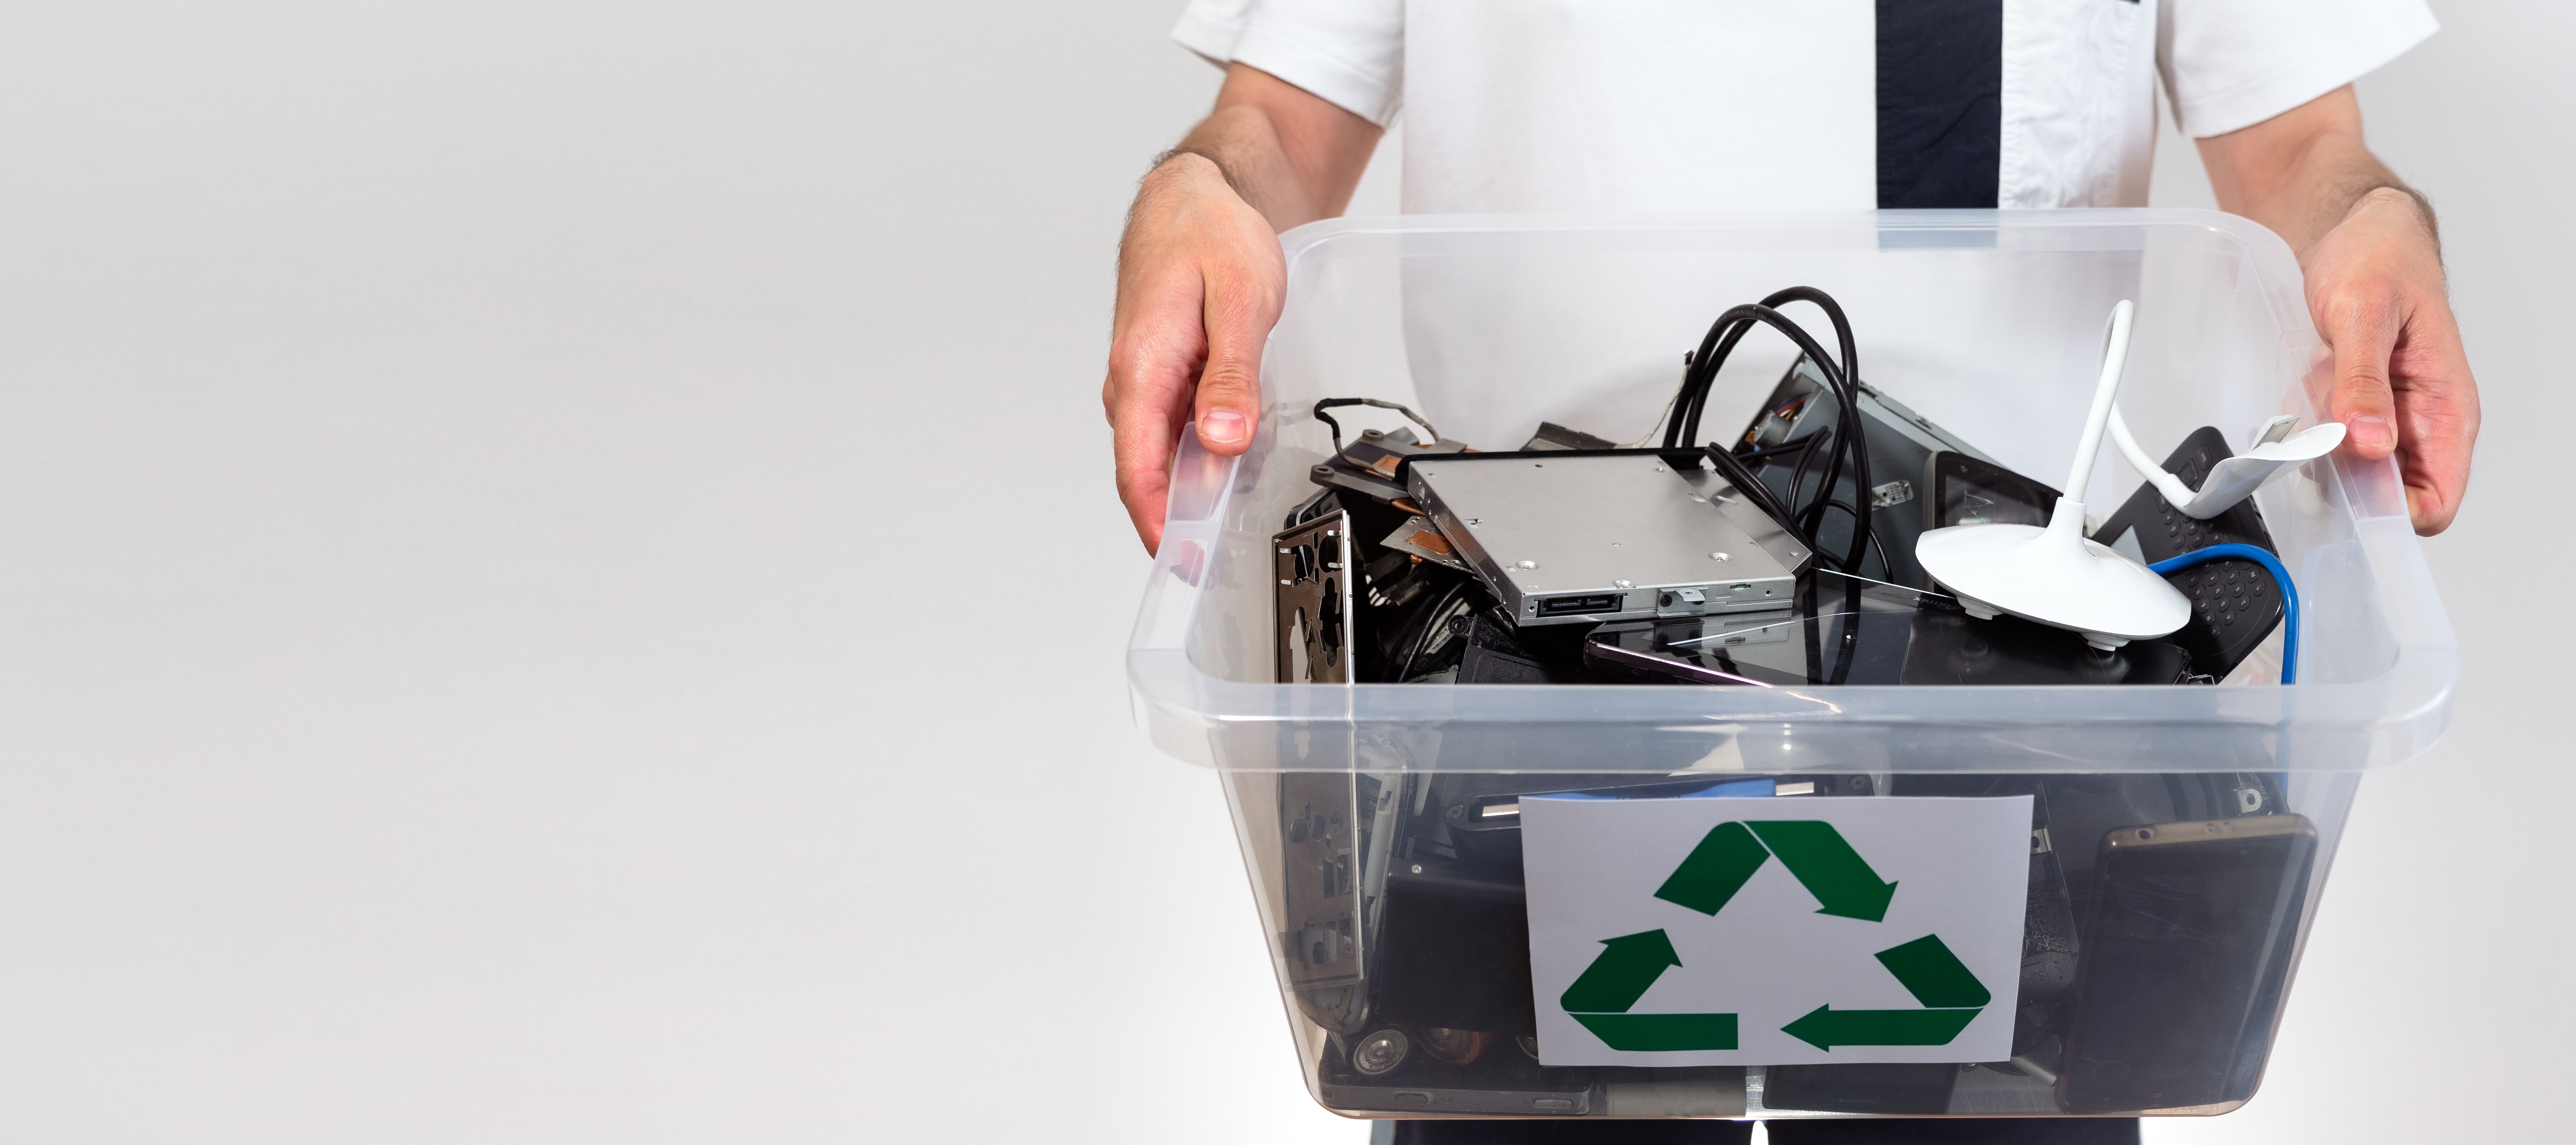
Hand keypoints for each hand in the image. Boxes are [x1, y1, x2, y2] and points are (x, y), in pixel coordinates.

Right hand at [1102, 154, 1282, 553]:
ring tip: (1229, 525)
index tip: (1184, 563)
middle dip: (1178, 521)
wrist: (1193, 198)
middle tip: (1218, 563)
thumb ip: (1231, 376)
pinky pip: (1171, 432)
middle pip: (1146, 472)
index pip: (1138, 469)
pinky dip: (1197, 456)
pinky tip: (1230, 466)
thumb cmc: (1211, 236)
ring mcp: (1141, 384)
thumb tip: (1222, 440)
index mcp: (1141, 369)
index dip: (1160, 524)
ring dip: (1190, 490)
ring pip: (1160, 454)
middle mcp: (1130, 383)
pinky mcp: (1158, 379)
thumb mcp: (1239, 301)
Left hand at [2301, 187, 2479, 534]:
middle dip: (2345, 480)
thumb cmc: (2379, 260)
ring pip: (2352, 473)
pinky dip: (2306, 425)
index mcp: (2447, 409)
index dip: (2393, 515)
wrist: (2361, 232)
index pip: (2436, 501)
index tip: (2348, 495)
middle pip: (2390, 497)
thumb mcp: (2366, 314)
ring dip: (2319, 448)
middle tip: (2314, 437)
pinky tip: (2305, 389)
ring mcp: (2389, 418)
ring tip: (2312, 396)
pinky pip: (2328, 442)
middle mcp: (2422, 422)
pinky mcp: (2358, 409)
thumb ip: (2364, 382)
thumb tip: (2369, 444)